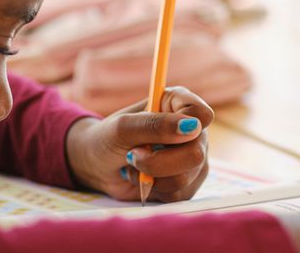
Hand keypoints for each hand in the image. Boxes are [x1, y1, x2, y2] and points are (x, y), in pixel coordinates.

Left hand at [65, 86, 213, 201]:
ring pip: (187, 176)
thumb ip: (154, 124)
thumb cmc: (107, 138)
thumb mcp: (123, 127)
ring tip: (135, 165)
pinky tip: (144, 179)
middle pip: (196, 152)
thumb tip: (191, 127)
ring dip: (153, 175)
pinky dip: (156, 190)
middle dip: (159, 161)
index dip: (189, 127)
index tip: (163, 137)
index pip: (202, 115)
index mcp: (178, 105)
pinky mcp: (188, 183)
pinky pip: (181, 194)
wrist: (97, 166)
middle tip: (133, 156)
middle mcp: (192, 131)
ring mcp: (192, 159)